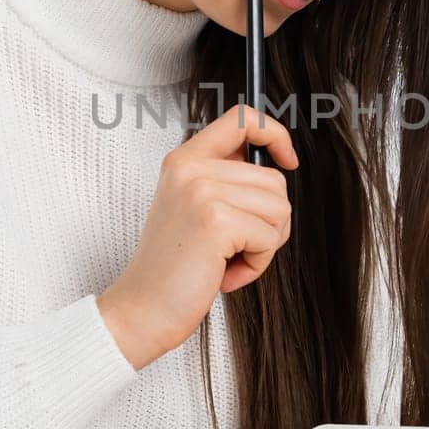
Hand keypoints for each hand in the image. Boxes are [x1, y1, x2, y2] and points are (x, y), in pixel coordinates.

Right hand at [96, 105, 297, 369]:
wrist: (141, 310)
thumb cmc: (173, 269)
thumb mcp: (193, 209)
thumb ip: (225, 181)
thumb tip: (278, 168)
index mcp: (183, 160)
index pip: (241, 118)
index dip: (274, 134)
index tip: (287, 159)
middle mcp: (190, 168)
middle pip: (275, 181)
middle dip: (269, 223)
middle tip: (232, 249)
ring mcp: (202, 191)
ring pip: (280, 209)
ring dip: (263, 246)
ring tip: (225, 261)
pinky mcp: (216, 220)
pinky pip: (270, 237)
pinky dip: (257, 264)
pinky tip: (224, 274)